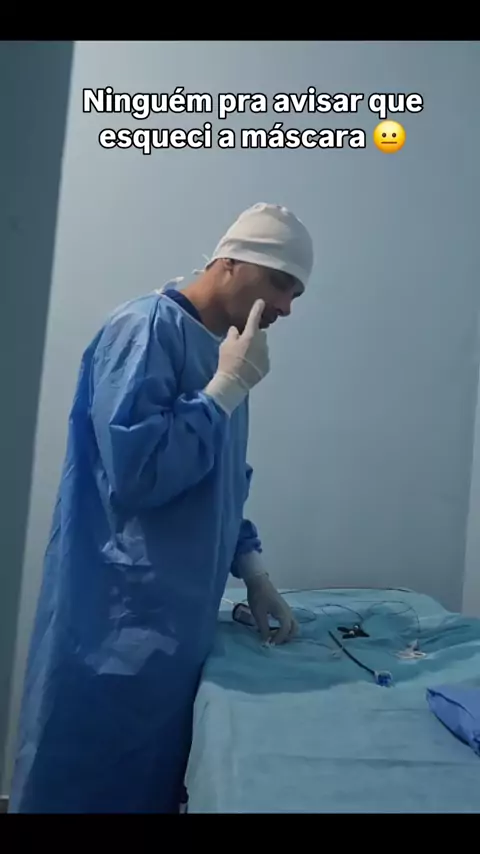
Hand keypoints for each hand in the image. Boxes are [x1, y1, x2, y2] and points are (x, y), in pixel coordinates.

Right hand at [204, 299, 269, 414]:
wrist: (234, 382)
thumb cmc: (227, 361)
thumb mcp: (225, 344)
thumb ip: (233, 334)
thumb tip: (237, 330)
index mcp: (250, 334)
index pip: (254, 317)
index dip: (257, 308)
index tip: (261, 301)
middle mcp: (261, 342)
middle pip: (259, 334)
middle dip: (253, 336)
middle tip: (242, 344)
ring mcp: (266, 354)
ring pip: (262, 346)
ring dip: (256, 348)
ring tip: (245, 358)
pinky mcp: (267, 366)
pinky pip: (263, 358)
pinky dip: (257, 359)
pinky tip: (248, 366)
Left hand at [246, 574, 297, 644]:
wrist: (259, 582)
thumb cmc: (258, 597)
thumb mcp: (259, 614)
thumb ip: (263, 628)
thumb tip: (266, 641)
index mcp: (283, 613)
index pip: (286, 630)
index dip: (278, 639)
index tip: (269, 643)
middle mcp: (288, 612)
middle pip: (294, 629)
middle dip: (286, 638)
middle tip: (274, 641)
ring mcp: (287, 609)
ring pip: (292, 625)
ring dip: (286, 633)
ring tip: (273, 636)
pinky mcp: (284, 608)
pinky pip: (289, 621)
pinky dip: (284, 628)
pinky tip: (273, 628)